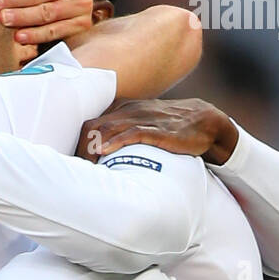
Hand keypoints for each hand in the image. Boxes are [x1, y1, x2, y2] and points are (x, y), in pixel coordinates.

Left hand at [76, 98, 239, 164]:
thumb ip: (122, 135)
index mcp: (122, 110)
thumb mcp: (142, 127)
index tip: (72, 163)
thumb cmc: (170, 128)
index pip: (89, 124)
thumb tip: (101, 156)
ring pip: (108, 128)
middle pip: (92, 126)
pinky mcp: (159, 130)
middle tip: (75, 169)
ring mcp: (144, 119)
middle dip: (80, 148)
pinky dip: (115, 142)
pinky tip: (103, 152)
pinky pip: (132, 133)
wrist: (206, 123)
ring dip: (92, 147)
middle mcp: (129, 112)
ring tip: (82, 165)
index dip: (78, 144)